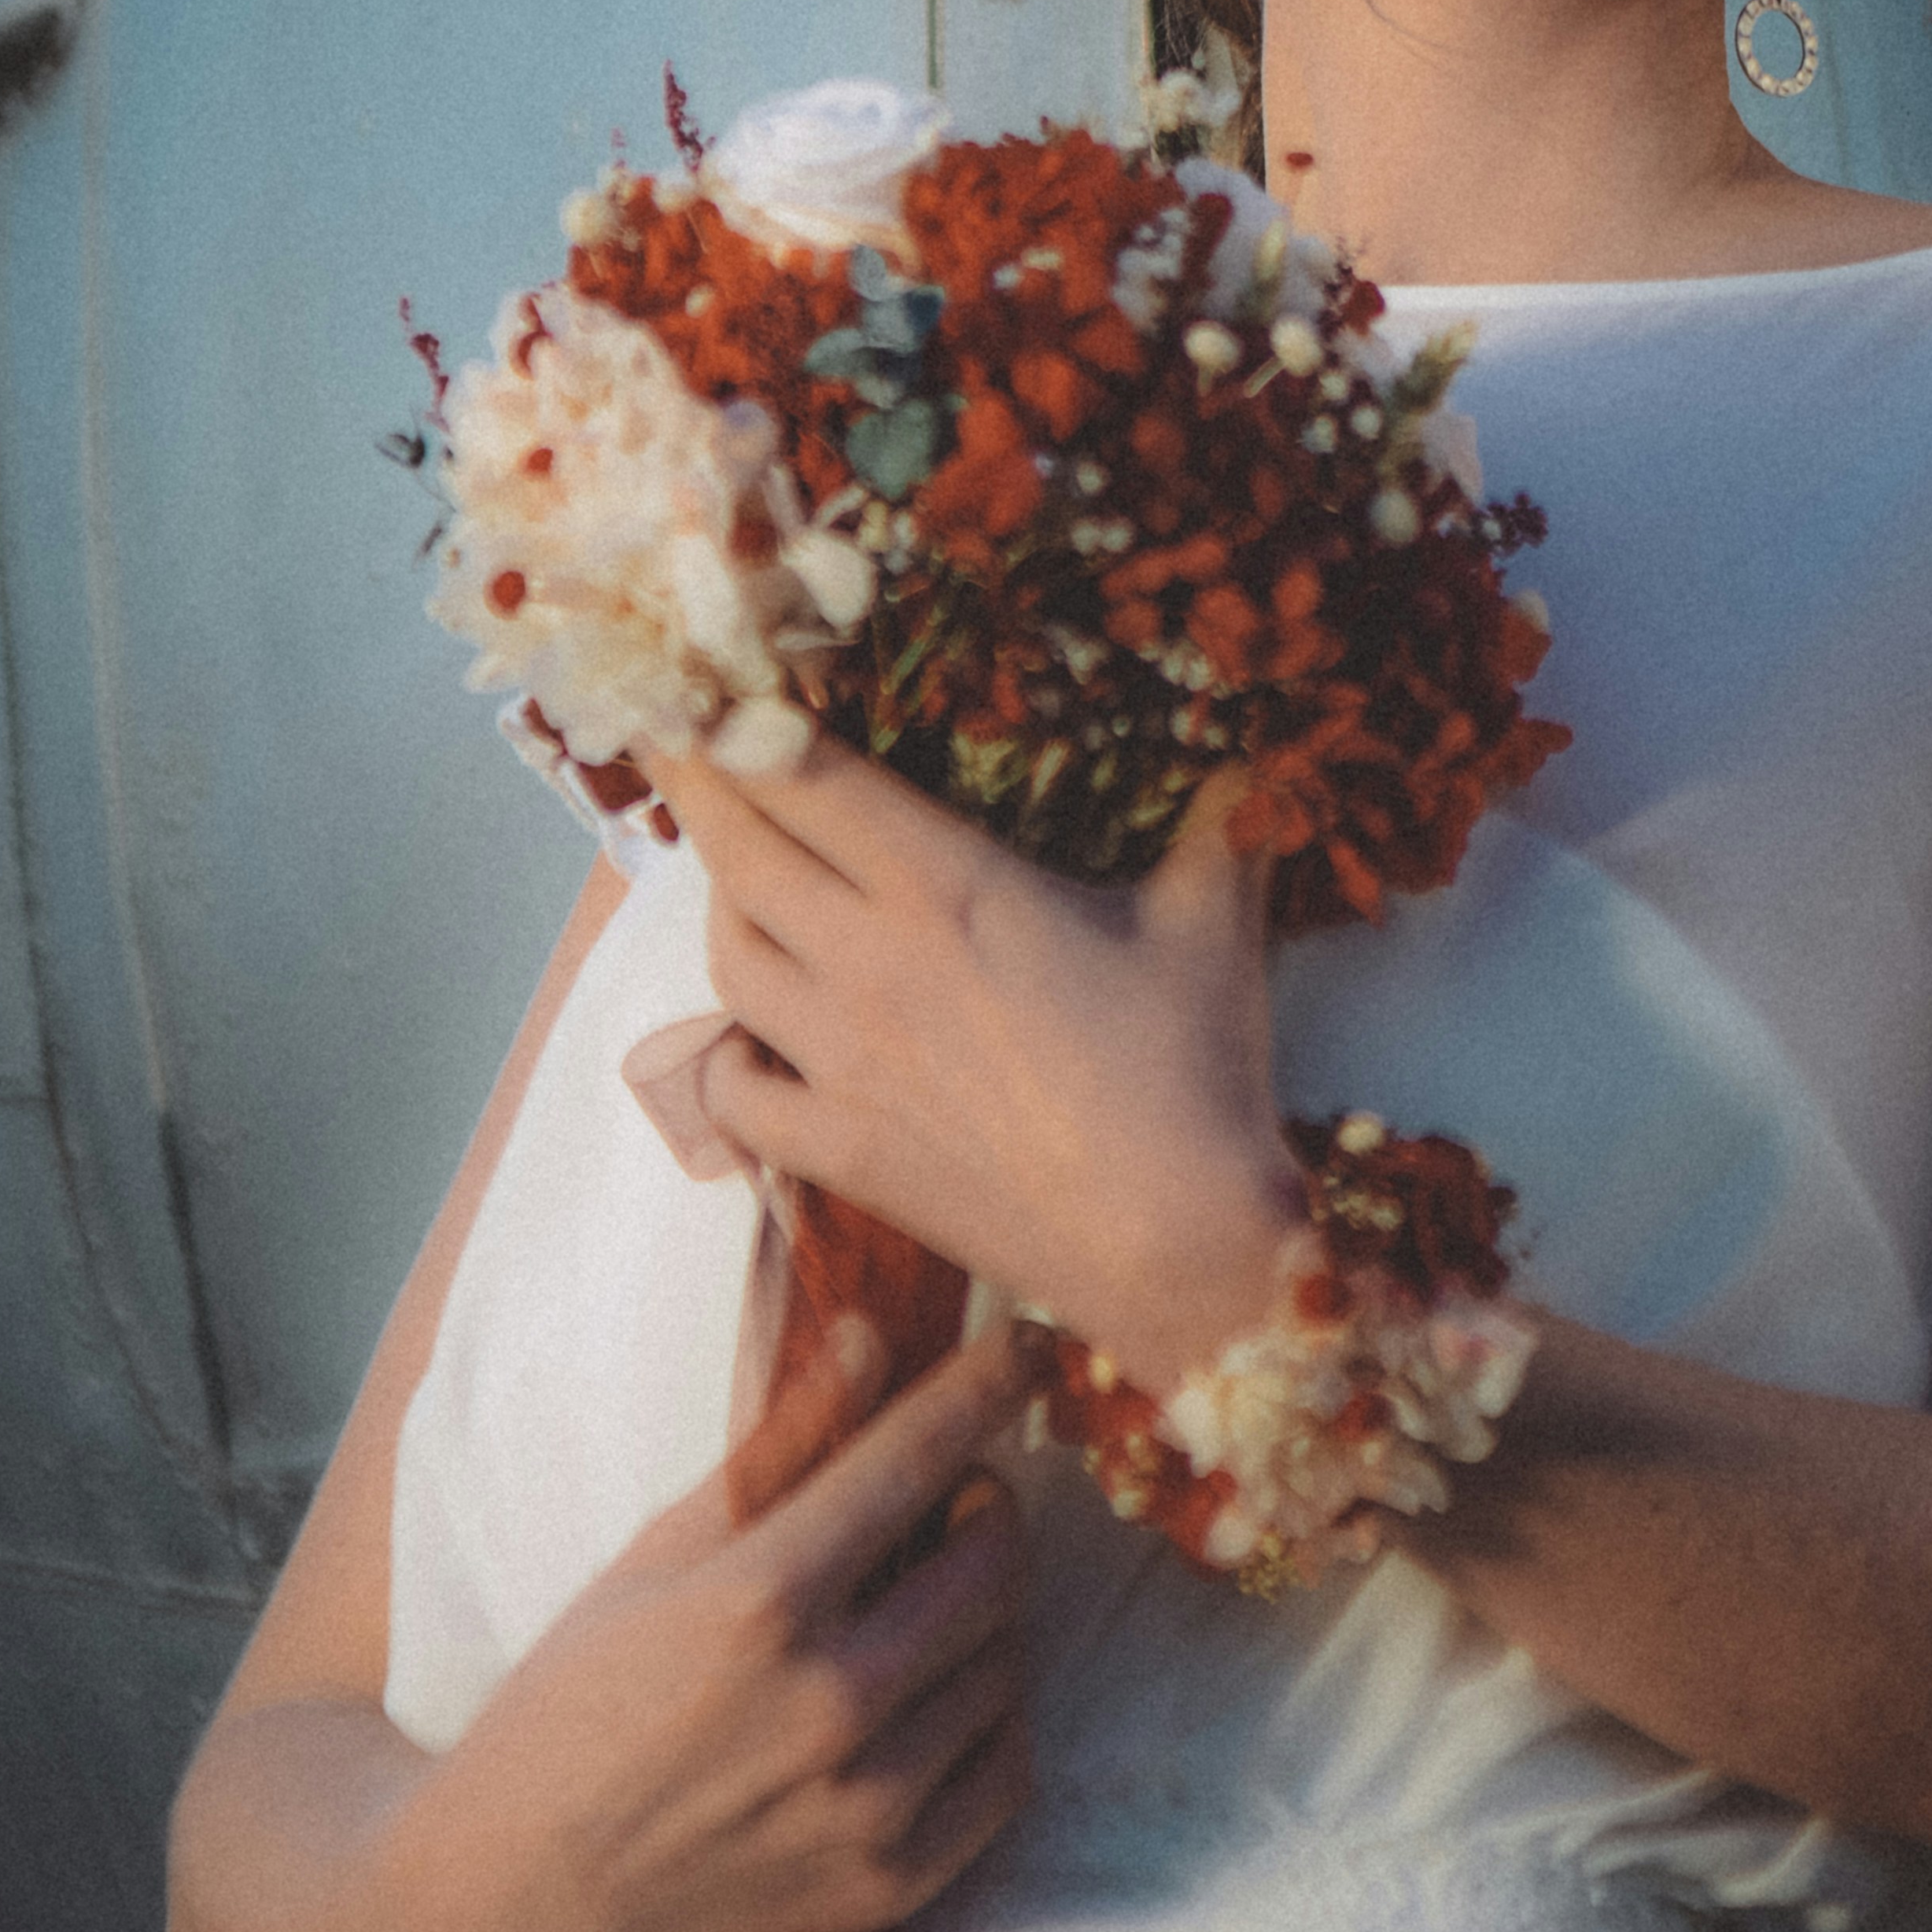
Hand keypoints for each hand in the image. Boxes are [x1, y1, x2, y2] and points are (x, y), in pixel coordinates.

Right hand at [380, 1313, 1040, 1931]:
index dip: (983, 1388)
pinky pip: (1006, 1774)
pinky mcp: (889, 1887)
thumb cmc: (572, 1705)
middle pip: (993, 1563)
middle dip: (983, 1509)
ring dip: (982, 1618)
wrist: (517, 1895)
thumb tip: (870, 1338)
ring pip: (1007, 1664)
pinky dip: (991, 1722)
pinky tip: (934, 1701)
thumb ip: (776, 1446)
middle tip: (940, 1504)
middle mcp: (830, 1703)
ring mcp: (868, 1806)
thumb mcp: (653, 1557)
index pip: (914, 1459)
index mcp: (759, 1602)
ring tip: (915, 1610)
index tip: (1024, 1350)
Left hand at [649, 738, 1308, 1391]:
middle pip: (739, 852)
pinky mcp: (840, 1152)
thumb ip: (1221, 818)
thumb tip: (1255, 752)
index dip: (740, 721)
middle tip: (676, 740)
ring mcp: (841, 1064)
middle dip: (696, 783)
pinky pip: (736, 1092)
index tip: (707, 683)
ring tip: (734, 873)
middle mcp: (869, 963)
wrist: (1173, 1248)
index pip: (806, 777)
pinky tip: (749, 1035)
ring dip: (718, 904)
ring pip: (729, 959)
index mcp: (947, 887)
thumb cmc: (1192, 1077)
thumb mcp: (1212, 921)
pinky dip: (727, 1053)